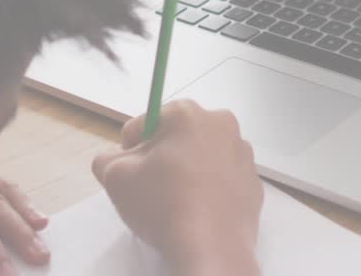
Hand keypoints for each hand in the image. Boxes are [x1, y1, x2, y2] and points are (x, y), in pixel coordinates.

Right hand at [92, 101, 262, 275]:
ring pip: (202, 156)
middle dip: (162, 158)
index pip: (142, 125)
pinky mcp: (254, 182)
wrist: (211, 247)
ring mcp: (242, 153)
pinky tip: (199, 211)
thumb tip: (116, 160)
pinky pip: (223, 179)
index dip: (129, 151)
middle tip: (152, 189)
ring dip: (188, 171)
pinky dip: (210, 189)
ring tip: (177, 203)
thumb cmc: (161, 203)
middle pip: (176, 137)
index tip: (131, 174)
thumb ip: (107, 159)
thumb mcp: (114, 177)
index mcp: (186, 113)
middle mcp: (220, 123)